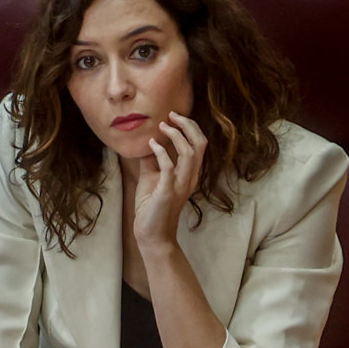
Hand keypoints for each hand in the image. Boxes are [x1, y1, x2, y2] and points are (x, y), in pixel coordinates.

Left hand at [133, 111, 207, 248]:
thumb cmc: (151, 206)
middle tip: (172, 115)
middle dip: (188, 126)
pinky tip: (151, 144)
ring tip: (162, 126)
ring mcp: (180, 185)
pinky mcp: (167, 192)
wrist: (150, 232)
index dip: (190, 127)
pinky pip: (168, 167)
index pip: (199, 145)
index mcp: (189, 173)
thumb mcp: (152, 177)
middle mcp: (190, 177)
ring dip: (176, 136)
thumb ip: (153, 160)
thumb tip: (148, 142)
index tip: (174, 116)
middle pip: (200, 145)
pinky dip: (160, 152)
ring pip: (190, 154)